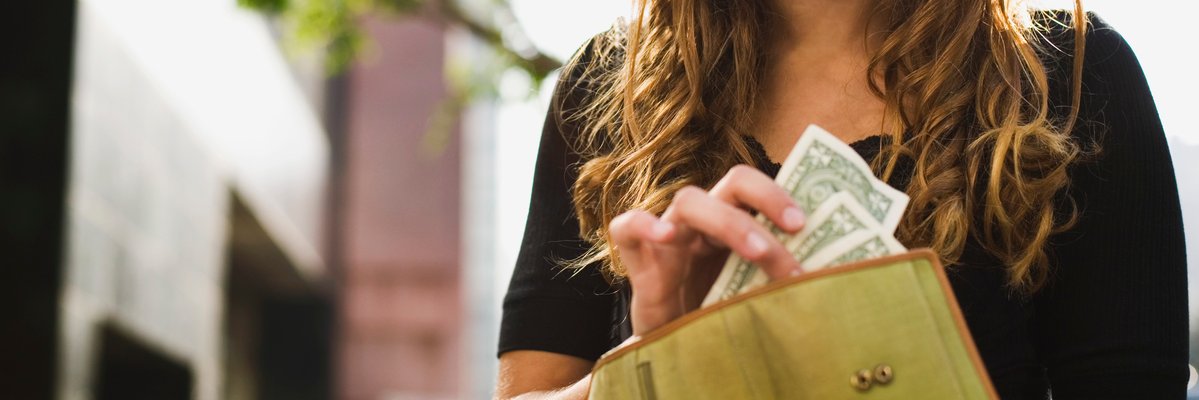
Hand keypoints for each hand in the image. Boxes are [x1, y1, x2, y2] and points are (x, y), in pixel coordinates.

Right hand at [609, 165, 805, 335]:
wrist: (674, 349)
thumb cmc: (719, 317)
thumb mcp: (756, 294)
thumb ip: (782, 279)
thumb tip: (837, 282)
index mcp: (734, 223)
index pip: (758, 188)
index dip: (780, 195)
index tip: (805, 224)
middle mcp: (704, 222)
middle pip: (732, 183)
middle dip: (767, 200)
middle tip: (796, 230)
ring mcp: (669, 236)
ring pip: (689, 201)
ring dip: (728, 222)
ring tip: (756, 251)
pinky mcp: (639, 259)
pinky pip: (626, 227)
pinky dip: (643, 224)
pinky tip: (664, 235)